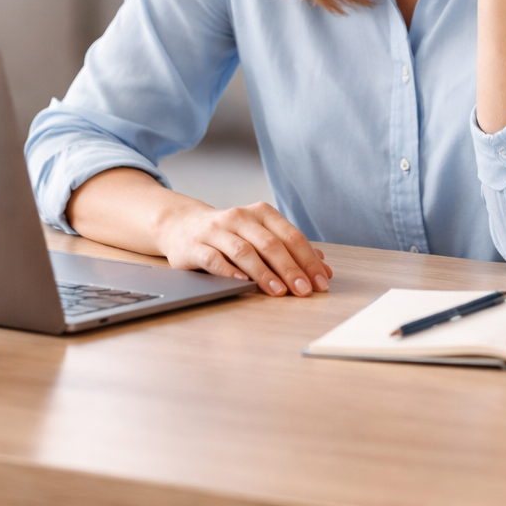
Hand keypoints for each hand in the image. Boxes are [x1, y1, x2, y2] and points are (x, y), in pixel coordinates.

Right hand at [158, 194, 332, 296]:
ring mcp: (216, 231)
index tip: (321, 282)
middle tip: (303, 291)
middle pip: (269, 244)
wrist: (182, 226)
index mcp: (260, 213)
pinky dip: (230, 272)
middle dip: (290, 269)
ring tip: (279, 292)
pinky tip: (242, 284)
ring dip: (264, 273)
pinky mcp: (196, 246)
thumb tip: (323, 268)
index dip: (307, 260)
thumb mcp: (260, 236)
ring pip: (244, 251)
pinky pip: (214, 259)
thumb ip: (290, 250)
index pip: (290, 235)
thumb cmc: (229, 235)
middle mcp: (239, 218)